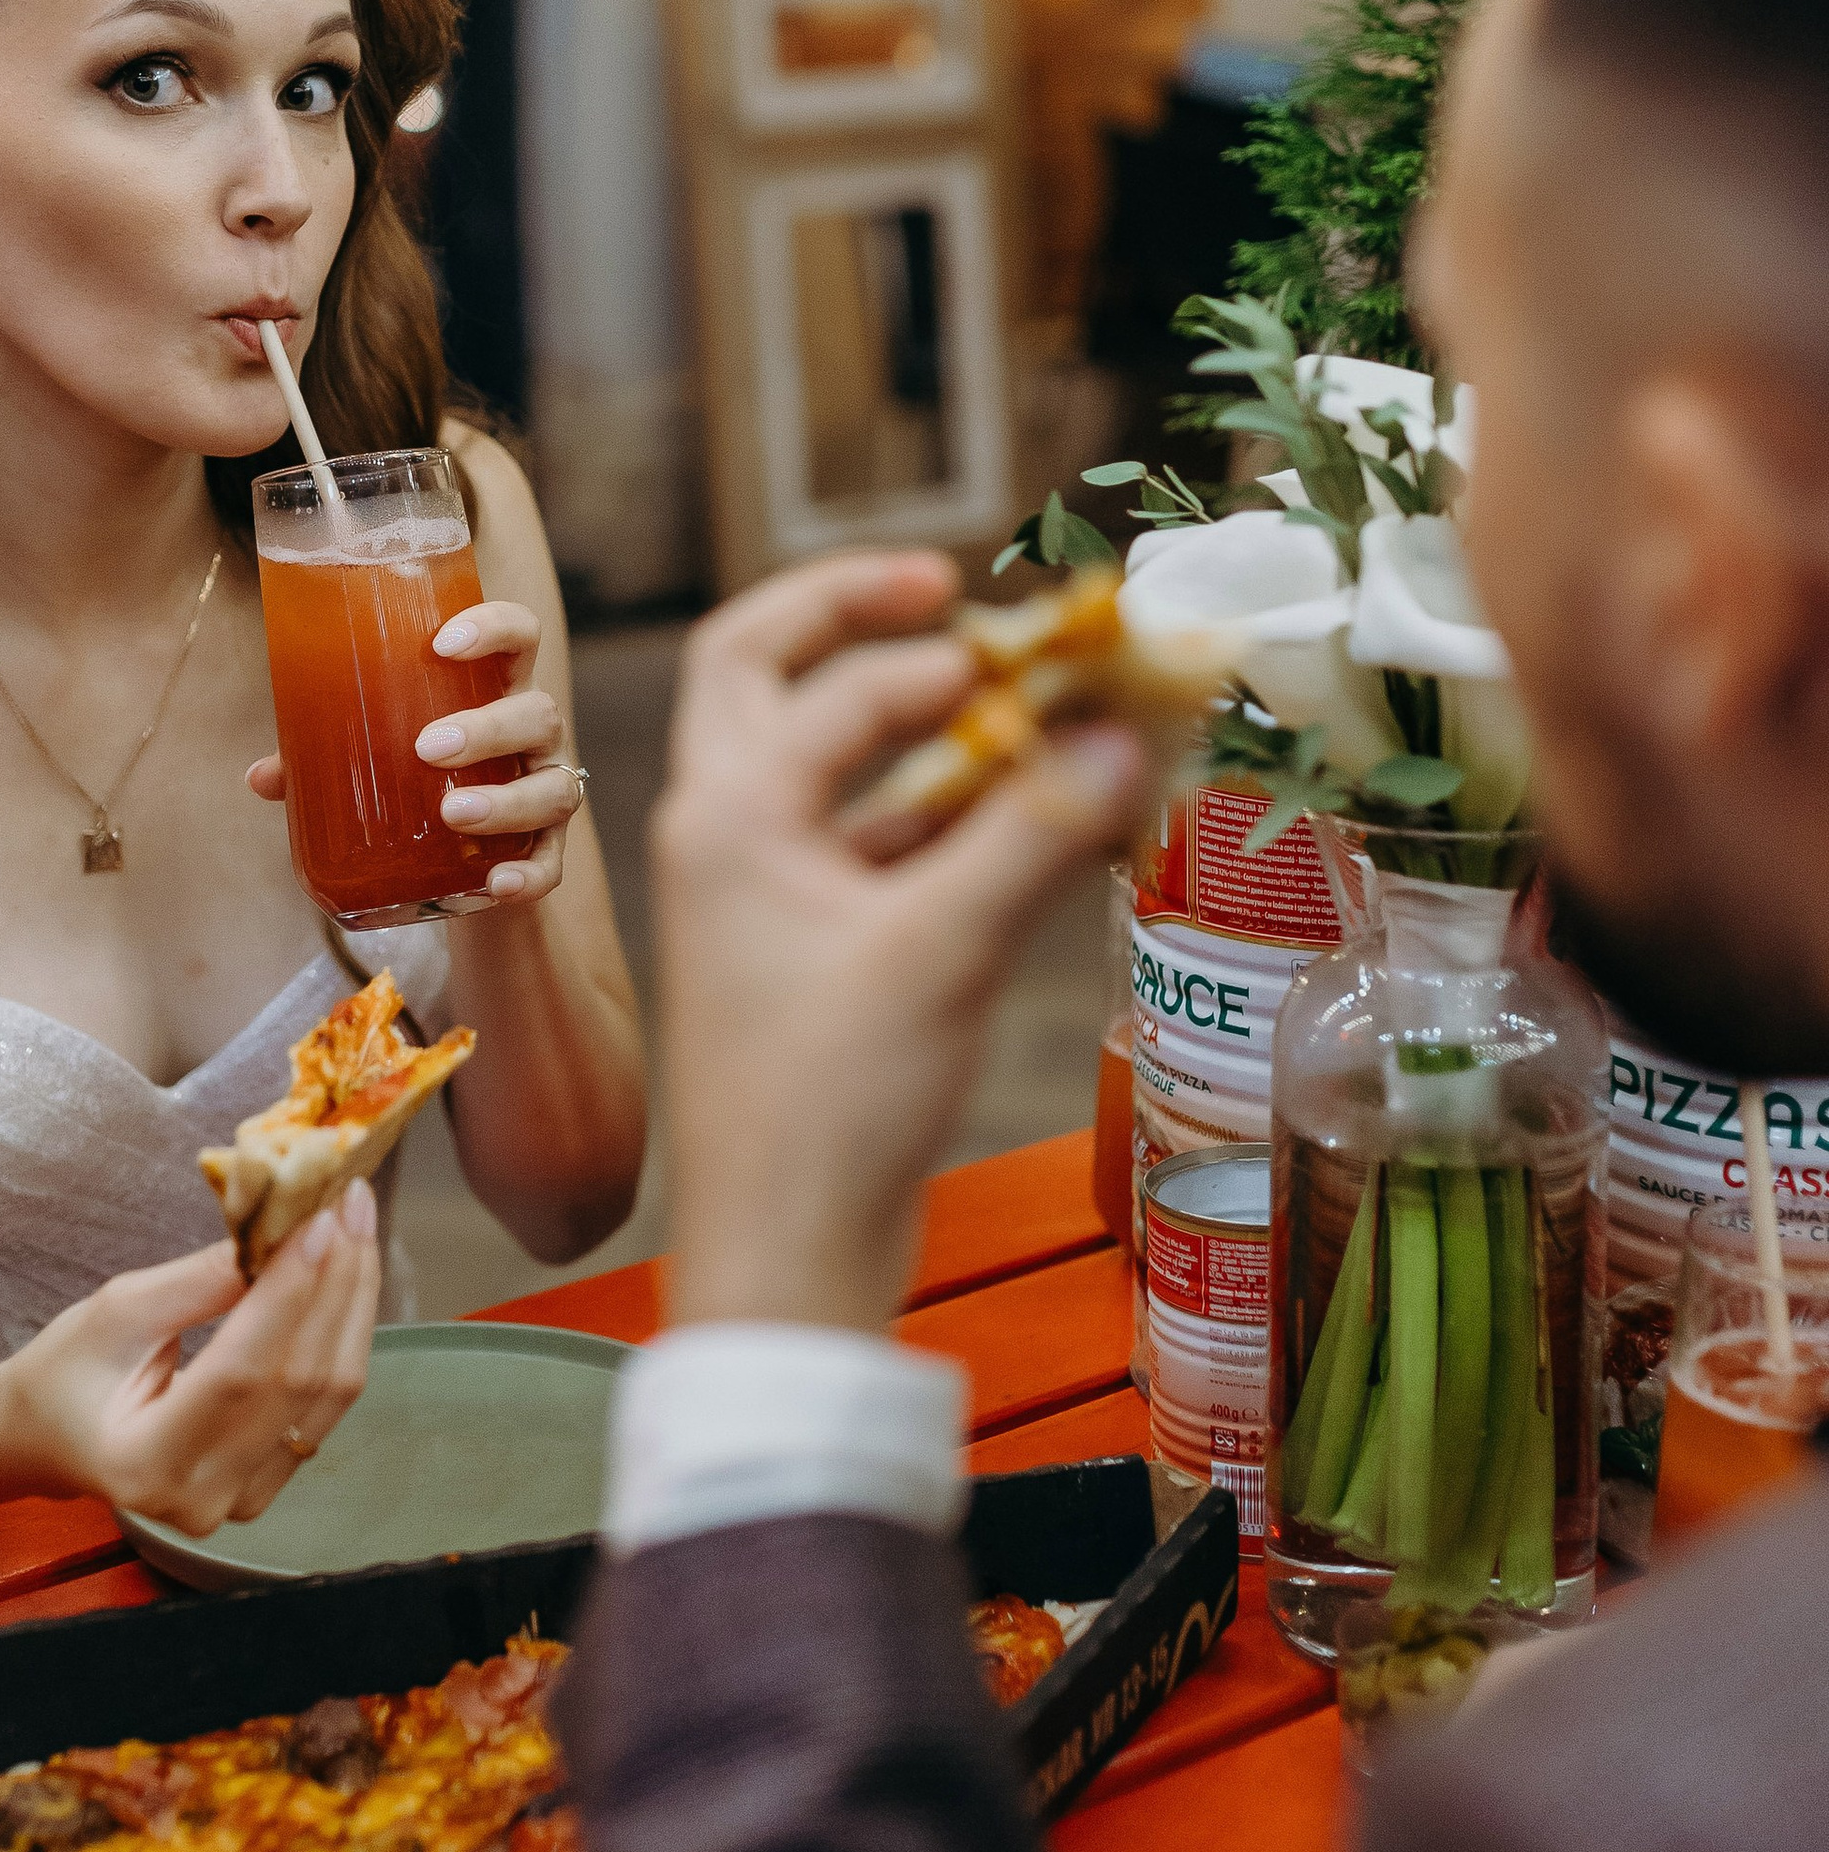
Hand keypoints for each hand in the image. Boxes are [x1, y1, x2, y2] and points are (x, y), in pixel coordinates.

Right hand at [0, 1183, 380, 1533]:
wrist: (50, 1437)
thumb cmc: (68, 1371)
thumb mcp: (116, 1313)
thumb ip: (201, 1281)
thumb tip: (283, 1229)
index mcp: (145, 1461)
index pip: (240, 1370)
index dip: (289, 1290)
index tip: (321, 1216)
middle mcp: (202, 1497)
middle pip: (298, 1382)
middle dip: (336, 1281)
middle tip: (350, 1200)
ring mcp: (242, 1501)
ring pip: (328, 1393)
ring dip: (352, 1301)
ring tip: (357, 1225)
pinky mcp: (268, 1485)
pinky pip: (326, 1405)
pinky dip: (342, 1333)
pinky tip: (347, 1276)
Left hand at [245, 596, 586, 907]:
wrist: (463, 856)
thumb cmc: (417, 775)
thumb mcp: (375, 756)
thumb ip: (322, 756)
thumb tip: (260, 776)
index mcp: (493, 689)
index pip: (518, 635)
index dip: (494, 627)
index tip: (442, 643)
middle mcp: (531, 736)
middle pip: (537, 712)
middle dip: (487, 727)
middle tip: (428, 747)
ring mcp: (546, 791)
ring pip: (555, 787)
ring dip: (507, 800)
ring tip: (453, 813)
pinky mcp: (546, 852)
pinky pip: (553, 865)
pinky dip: (529, 875)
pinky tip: (497, 883)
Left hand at [657, 553, 1147, 1335]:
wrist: (784, 1256)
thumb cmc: (829, 1107)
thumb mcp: (942, 952)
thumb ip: (1035, 832)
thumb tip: (1127, 737)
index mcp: (725, 815)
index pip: (827, 681)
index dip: (934, 648)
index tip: (1034, 639)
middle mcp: (725, 837)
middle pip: (765, 678)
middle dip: (854, 626)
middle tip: (951, 595)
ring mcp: (762, 897)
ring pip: (834, 773)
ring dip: (927, 737)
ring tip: (1034, 713)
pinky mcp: (808, 955)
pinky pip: (874, 852)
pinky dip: (947, 823)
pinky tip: (1037, 822)